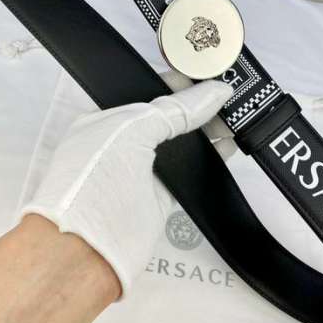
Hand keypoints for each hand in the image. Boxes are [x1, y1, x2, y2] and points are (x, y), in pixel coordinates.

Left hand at [17, 80, 232, 295]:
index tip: (207, 72)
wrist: (85, 250)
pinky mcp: (160, 196)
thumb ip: (174, 109)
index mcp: (106, 119)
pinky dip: (212, 156)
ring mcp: (142, 170)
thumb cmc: (91, 185)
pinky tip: (229, 145)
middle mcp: (123, 142)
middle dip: (197, 103)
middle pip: (168, 115)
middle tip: (229, 93)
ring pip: (182, 141)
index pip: (148, 90)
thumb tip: (213, 91)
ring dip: (208, 128)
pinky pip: (191, 169)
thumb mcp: (131, 129)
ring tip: (236, 114)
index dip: (178, 81)